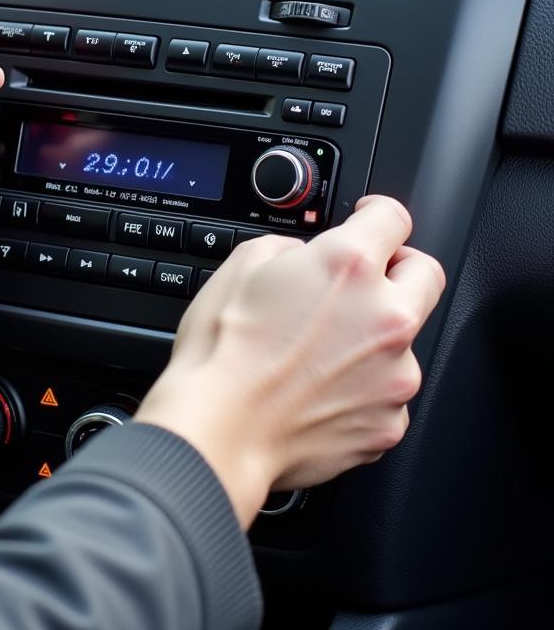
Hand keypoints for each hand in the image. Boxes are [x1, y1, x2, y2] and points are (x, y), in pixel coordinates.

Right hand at [135, 196, 444, 527]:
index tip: (370, 221)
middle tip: (361, 282)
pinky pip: (386, 393)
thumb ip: (290, 248)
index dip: (376, 213)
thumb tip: (303, 258)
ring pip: (403, 341)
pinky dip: (361, 388)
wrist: (218, 430)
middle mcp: (385, 317)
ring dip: (373, 337)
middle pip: (425, 275)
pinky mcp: (389, 423)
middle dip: (398, 270)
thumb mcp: (242, 264)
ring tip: (316, 353)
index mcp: (349, 266)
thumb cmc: (222, 352)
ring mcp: (395, 375)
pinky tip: (317, 390)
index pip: (393, 217)